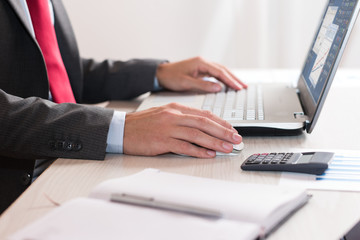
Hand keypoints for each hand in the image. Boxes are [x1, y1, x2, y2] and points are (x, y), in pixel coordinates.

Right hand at [123, 103, 241, 157]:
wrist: (122, 129)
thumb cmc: (143, 124)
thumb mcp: (164, 114)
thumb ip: (182, 118)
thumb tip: (202, 126)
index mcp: (176, 108)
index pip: (204, 114)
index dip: (221, 122)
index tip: (231, 129)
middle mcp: (174, 116)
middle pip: (204, 123)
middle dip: (223, 131)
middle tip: (236, 138)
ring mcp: (168, 128)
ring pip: (197, 134)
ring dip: (215, 142)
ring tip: (228, 147)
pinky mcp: (162, 141)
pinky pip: (184, 147)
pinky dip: (198, 151)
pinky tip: (209, 154)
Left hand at [156, 57, 246, 92]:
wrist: (160, 74)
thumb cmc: (171, 77)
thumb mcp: (186, 83)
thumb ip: (202, 85)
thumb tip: (218, 87)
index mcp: (201, 63)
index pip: (220, 72)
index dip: (230, 80)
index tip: (239, 88)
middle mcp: (203, 62)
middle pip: (223, 70)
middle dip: (234, 78)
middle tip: (244, 87)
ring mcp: (202, 66)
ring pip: (221, 71)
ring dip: (230, 78)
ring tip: (240, 86)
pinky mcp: (201, 70)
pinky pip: (215, 74)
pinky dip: (223, 79)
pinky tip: (228, 84)